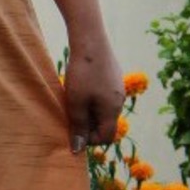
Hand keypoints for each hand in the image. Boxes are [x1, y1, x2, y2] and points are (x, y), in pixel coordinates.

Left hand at [62, 36, 123, 152]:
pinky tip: (79, 87)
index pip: (106, 137)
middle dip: (88, 125)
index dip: (90, 140)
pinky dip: (92, 98)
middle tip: (70, 116)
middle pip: (105, 123)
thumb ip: (78, 126)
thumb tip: (78, 149)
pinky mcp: (113, 76)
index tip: (73, 132)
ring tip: (73, 101)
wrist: (91, 40)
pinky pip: (104, 95)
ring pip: (103, 109)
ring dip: (88, 111)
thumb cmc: (82, 74)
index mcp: (113, 110)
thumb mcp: (76, 103)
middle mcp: (120, 101)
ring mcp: (118, 87)